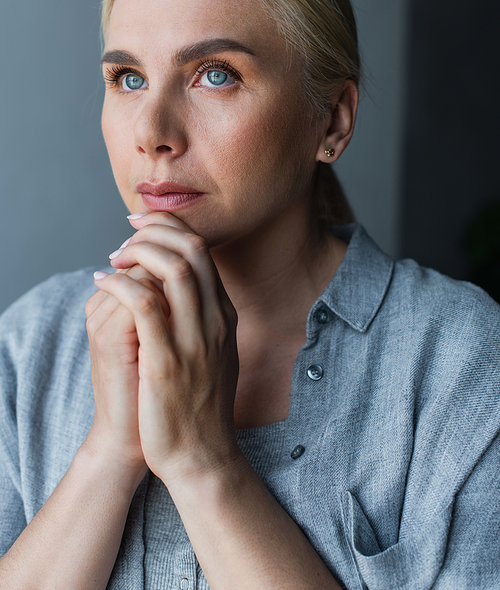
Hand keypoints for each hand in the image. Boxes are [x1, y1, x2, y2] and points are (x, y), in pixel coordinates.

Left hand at [93, 212, 239, 485]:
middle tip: (126, 231)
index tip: (142, 223)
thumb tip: (178, 286)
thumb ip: (203, 318)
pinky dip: (122, 284)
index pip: (202, 251)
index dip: (170, 227)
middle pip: (191, 249)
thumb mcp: (215, 354)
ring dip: (138, 252)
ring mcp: (195, 340)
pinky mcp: (167, 362)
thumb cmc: (200, 406)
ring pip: (172, 268)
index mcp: (225, 316)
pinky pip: (144, 304)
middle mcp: (216, 321)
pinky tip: (105, 282)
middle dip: (155, 228)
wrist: (203, 457)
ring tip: (115, 259)